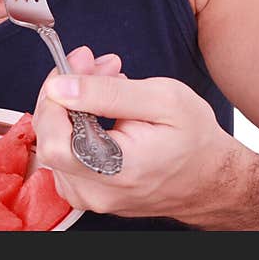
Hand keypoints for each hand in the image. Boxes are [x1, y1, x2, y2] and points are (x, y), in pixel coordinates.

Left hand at [33, 47, 243, 221]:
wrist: (210, 177)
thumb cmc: (194, 139)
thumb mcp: (163, 100)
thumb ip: (107, 92)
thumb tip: (60, 87)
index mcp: (116, 170)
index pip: (54, 140)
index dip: (55, 97)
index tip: (75, 67)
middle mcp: (96, 190)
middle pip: (48, 137)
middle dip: (65, 90)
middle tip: (95, 64)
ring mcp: (89, 196)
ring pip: (53, 141)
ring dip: (71, 103)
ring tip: (107, 80)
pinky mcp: (86, 191)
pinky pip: (63, 151)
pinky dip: (75, 121)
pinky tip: (100, 105)